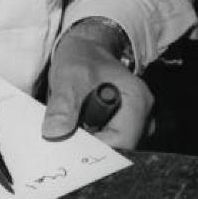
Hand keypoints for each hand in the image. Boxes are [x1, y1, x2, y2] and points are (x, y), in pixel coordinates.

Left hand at [42, 23, 153, 148]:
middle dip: (89, 146)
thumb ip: (63, 107)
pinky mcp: (122, 127)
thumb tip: (55, 134)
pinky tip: (76, 125)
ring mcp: (134, 124)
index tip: (69, 144)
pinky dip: (89, 138)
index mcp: (138, 102)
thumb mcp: (68, 78)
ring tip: (71, 123)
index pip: (122, 143)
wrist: (85, 49)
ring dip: (88, 142)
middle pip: (118, 149)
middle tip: (65, 134)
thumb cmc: (81, 59)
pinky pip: (107, 142)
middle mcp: (143, 116)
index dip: (94, 147)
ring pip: (111, 148)